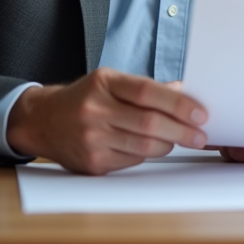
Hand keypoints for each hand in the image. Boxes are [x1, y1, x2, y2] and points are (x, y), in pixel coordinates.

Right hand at [6, 68, 207, 174]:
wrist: (42, 120)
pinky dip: (148, 154)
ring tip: (180, 139)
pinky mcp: (92, 162)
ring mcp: (91, 138)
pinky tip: (152, 147)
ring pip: (144, 146)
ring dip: (169, 144)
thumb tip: (184, 91)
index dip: (178, 103)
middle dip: (182, 131)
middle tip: (200, 135)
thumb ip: (146, 87)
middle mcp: (95, 110)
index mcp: (104, 83)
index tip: (200, 113)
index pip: (148, 92)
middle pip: (149, 123)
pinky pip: (132, 160)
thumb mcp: (111, 81)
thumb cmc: (84, 98)